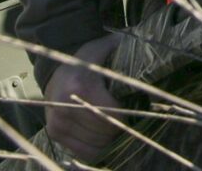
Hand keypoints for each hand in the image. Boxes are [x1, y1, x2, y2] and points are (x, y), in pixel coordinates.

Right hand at [43, 33, 123, 160]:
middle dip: (119, 127)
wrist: (57, 70)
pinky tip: (102, 136)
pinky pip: (84, 152)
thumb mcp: (103, 49)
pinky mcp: (54, 133)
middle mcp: (66, 107)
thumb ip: (122, 50)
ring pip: (97, 144)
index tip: (132, 107)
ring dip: (109, 139)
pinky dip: (97, 148)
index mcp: (81, 86)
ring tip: (114, 125)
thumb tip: (147, 54)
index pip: (113, 113)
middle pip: (105, 131)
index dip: (127, 114)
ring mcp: (58, 122)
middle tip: (126, 118)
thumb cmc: (86, 61)